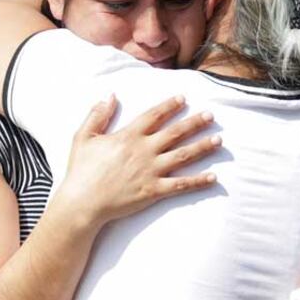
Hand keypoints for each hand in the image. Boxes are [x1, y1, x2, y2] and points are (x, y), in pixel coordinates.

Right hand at [53, 95, 220, 228]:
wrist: (82, 203)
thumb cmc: (80, 171)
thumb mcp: (83, 137)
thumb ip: (97, 115)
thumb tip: (111, 95)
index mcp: (128, 136)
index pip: (154, 116)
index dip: (170, 106)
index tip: (184, 99)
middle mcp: (144, 150)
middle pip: (175, 132)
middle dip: (195, 123)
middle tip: (211, 116)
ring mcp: (151, 170)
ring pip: (183, 155)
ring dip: (203, 146)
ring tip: (219, 140)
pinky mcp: (154, 190)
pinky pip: (181, 184)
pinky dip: (198, 181)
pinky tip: (213, 177)